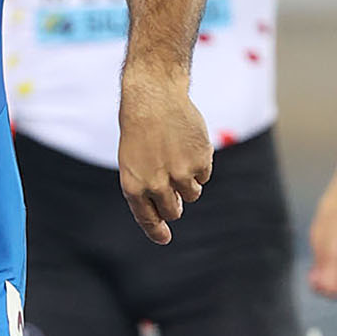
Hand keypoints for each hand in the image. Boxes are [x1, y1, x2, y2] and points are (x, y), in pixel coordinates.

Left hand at [119, 60, 212, 244]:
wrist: (154, 97)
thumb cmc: (140, 129)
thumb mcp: (132, 161)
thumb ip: (147, 187)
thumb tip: (171, 209)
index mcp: (134, 187)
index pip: (147, 219)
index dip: (157, 231)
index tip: (164, 238)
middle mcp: (157, 185)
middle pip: (173, 210)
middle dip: (174, 204)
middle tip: (173, 187)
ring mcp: (180, 174)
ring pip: (191, 194)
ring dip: (188, 182)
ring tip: (177, 155)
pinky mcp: (200, 161)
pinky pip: (204, 175)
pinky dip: (199, 164)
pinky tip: (186, 144)